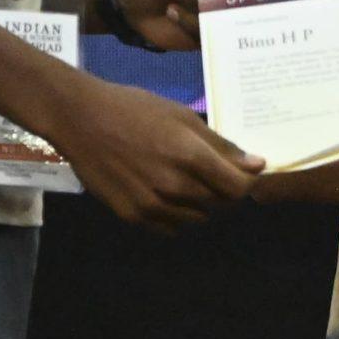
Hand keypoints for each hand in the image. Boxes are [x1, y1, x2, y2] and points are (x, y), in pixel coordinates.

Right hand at [28, 70, 263, 231]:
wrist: (82, 120)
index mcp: (190, 156)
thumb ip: (220, 145)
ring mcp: (152, 206)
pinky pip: (170, 228)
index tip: (242, 173)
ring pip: (198, 219)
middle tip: (212, 173)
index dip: (246, 182)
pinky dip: (177, 216)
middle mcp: (174, 187)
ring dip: (202, 205)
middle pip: (221, 205)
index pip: (238, 188)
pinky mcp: (133, 217)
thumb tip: (257, 165)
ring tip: (187, 181)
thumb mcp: (182, 117)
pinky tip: (166, 194)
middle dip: (225, 191)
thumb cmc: (135, 109)